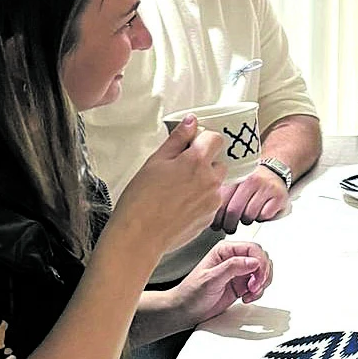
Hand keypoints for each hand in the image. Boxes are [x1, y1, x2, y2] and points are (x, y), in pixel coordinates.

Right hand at [110, 116, 224, 258]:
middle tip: (179, 171)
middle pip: (218, 162)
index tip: (192, 145)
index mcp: (197, 162)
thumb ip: (177, 139)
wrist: (140, 236)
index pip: (215, 138)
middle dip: (203, 163)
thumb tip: (191, 122)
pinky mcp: (211, 217)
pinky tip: (180, 205)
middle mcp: (211, 180)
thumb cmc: (141, 200)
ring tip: (177, 191)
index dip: (203, 140)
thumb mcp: (155, 161)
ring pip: (215, 183)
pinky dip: (200, 200)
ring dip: (203, 182)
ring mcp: (213, 200)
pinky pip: (211, 201)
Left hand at [169, 240, 273, 326]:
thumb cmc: (191, 294)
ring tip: (249, 293)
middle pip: (261, 259)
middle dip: (262, 275)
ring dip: (261, 284)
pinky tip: (246, 297)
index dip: (260, 263)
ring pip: (263, 272)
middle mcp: (234, 259)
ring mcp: (239, 272)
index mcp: (225, 251)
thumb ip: (232, 267)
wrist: (185, 311)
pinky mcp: (242, 285)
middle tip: (253, 287)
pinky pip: (259, 285)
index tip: (257, 278)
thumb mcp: (210, 279)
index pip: (253, 249)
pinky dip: (258, 292)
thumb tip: (253, 261)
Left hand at [213, 164, 289, 232]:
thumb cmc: (251, 182)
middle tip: (229, 228)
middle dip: (230, 224)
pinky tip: (260, 212)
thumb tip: (206, 215)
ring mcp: (266, 187)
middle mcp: (250, 180)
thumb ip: (221, 195)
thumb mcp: (234, 182)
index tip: (216, 224)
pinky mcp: (279, 196)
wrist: (275, 172)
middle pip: (234, 211)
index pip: (221, 202)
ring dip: (246, 220)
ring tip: (247, 216)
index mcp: (235, 177)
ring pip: (249, 215)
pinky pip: (264, 216)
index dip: (217, 217)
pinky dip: (261, 218)